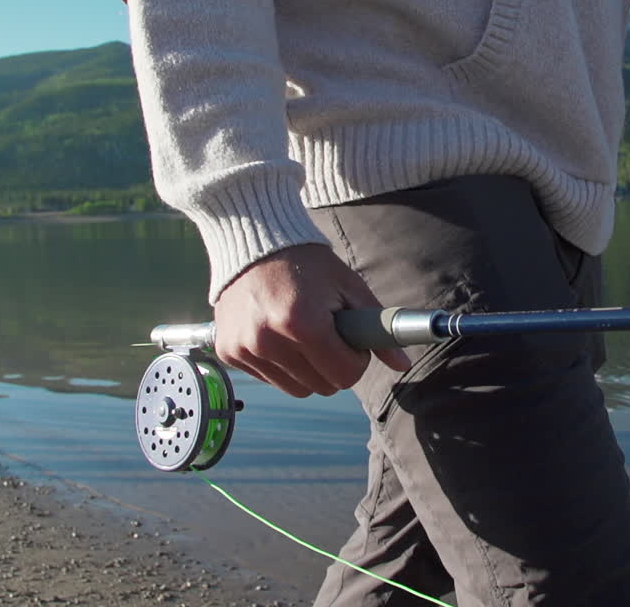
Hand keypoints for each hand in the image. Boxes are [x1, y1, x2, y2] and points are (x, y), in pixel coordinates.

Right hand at [213, 243, 410, 396]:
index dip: (356, 360)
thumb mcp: (349, 287)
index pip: (345, 376)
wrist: (254, 241)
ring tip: (302, 332)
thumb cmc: (308, 263)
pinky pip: (269, 379)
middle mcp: (267, 340)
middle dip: (334, 367)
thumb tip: (402, 363)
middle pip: (321, 388)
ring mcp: (243, 349)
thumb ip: (378, 325)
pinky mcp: (227, 352)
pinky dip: (280, 365)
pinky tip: (277, 333)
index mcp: (301, 322)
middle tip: (328, 334)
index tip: (350, 339)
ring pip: (296, 389)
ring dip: (308, 370)